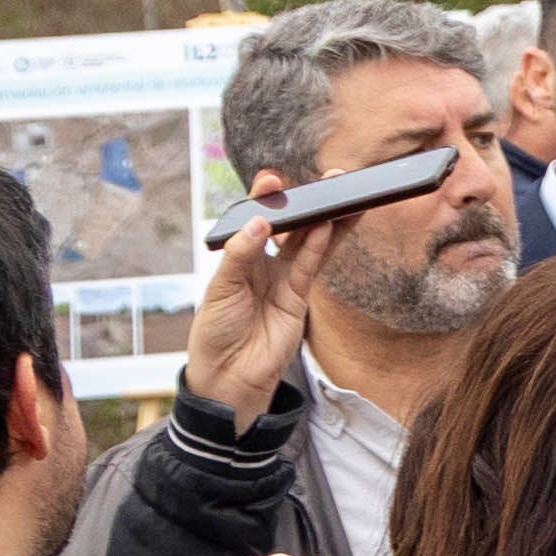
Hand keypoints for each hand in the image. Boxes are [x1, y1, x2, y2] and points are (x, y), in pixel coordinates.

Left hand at [176, 191, 327, 420]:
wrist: (230, 377)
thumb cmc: (215, 333)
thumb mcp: (220, 289)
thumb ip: (240, 255)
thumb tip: (261, 224)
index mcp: (237, 258)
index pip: (254, 220)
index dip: (265, 199)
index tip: (273, 179)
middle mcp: (262, 264)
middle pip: (290, 227)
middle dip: (305, 204)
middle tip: (324, 180)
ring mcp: (282, 280)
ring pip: (309, 242)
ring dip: (325, 220)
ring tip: (341, 196)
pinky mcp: (299, 297)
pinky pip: (312, 265)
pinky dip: (322, 244)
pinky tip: (329, 224)